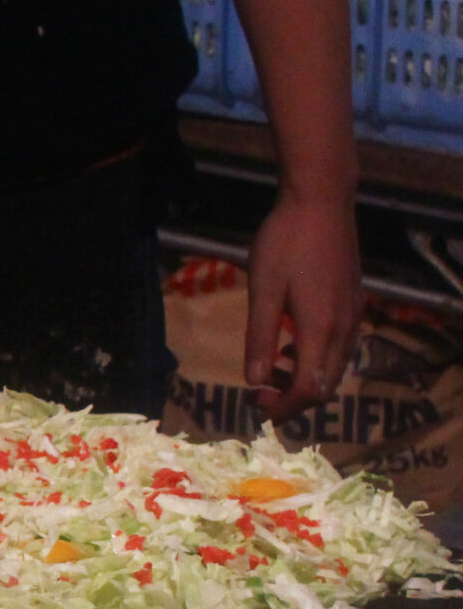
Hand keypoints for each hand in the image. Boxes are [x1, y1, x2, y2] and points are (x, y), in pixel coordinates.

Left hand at [243, 189, 361, 420]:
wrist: (321, 201)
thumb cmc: (285, 242)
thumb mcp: (263, 291)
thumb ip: (260, 338)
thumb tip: (254, 381)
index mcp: (322, 328)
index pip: (310, 389)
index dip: (282, 407)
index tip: (254, 404)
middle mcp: (346, 327)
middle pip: (326, 385)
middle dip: (293, 398)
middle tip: (258, 393)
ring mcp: (354, 314)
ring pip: (335, 367)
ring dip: (305, 378)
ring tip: (271, 367)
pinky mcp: (355, 301)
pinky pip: (341, 347)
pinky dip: (316, 358)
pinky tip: (291, 343)